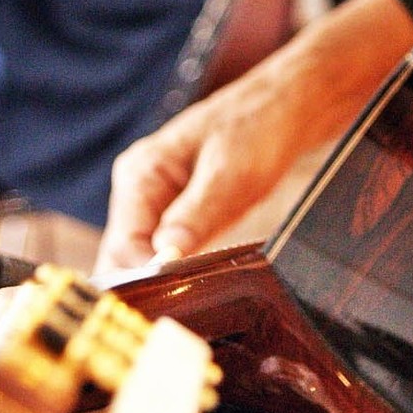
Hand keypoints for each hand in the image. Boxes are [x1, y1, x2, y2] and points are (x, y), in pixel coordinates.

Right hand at [99, 0, 412, 277]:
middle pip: (125, 255)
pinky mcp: (183, 212)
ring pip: (146, 258)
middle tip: (183, 306)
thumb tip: (166, 255)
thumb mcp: (230, 173)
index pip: (121, 243)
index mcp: (140, 173)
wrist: (291, 106)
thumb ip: (196, 213)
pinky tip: (200, 284)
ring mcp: (161, 201)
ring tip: (193, 298)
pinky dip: (182, 270)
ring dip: (165, 280)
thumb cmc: (259, 127)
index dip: (142, 276)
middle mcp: (142, 188)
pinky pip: (171, 251)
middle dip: (147, 284)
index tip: (173, 296)